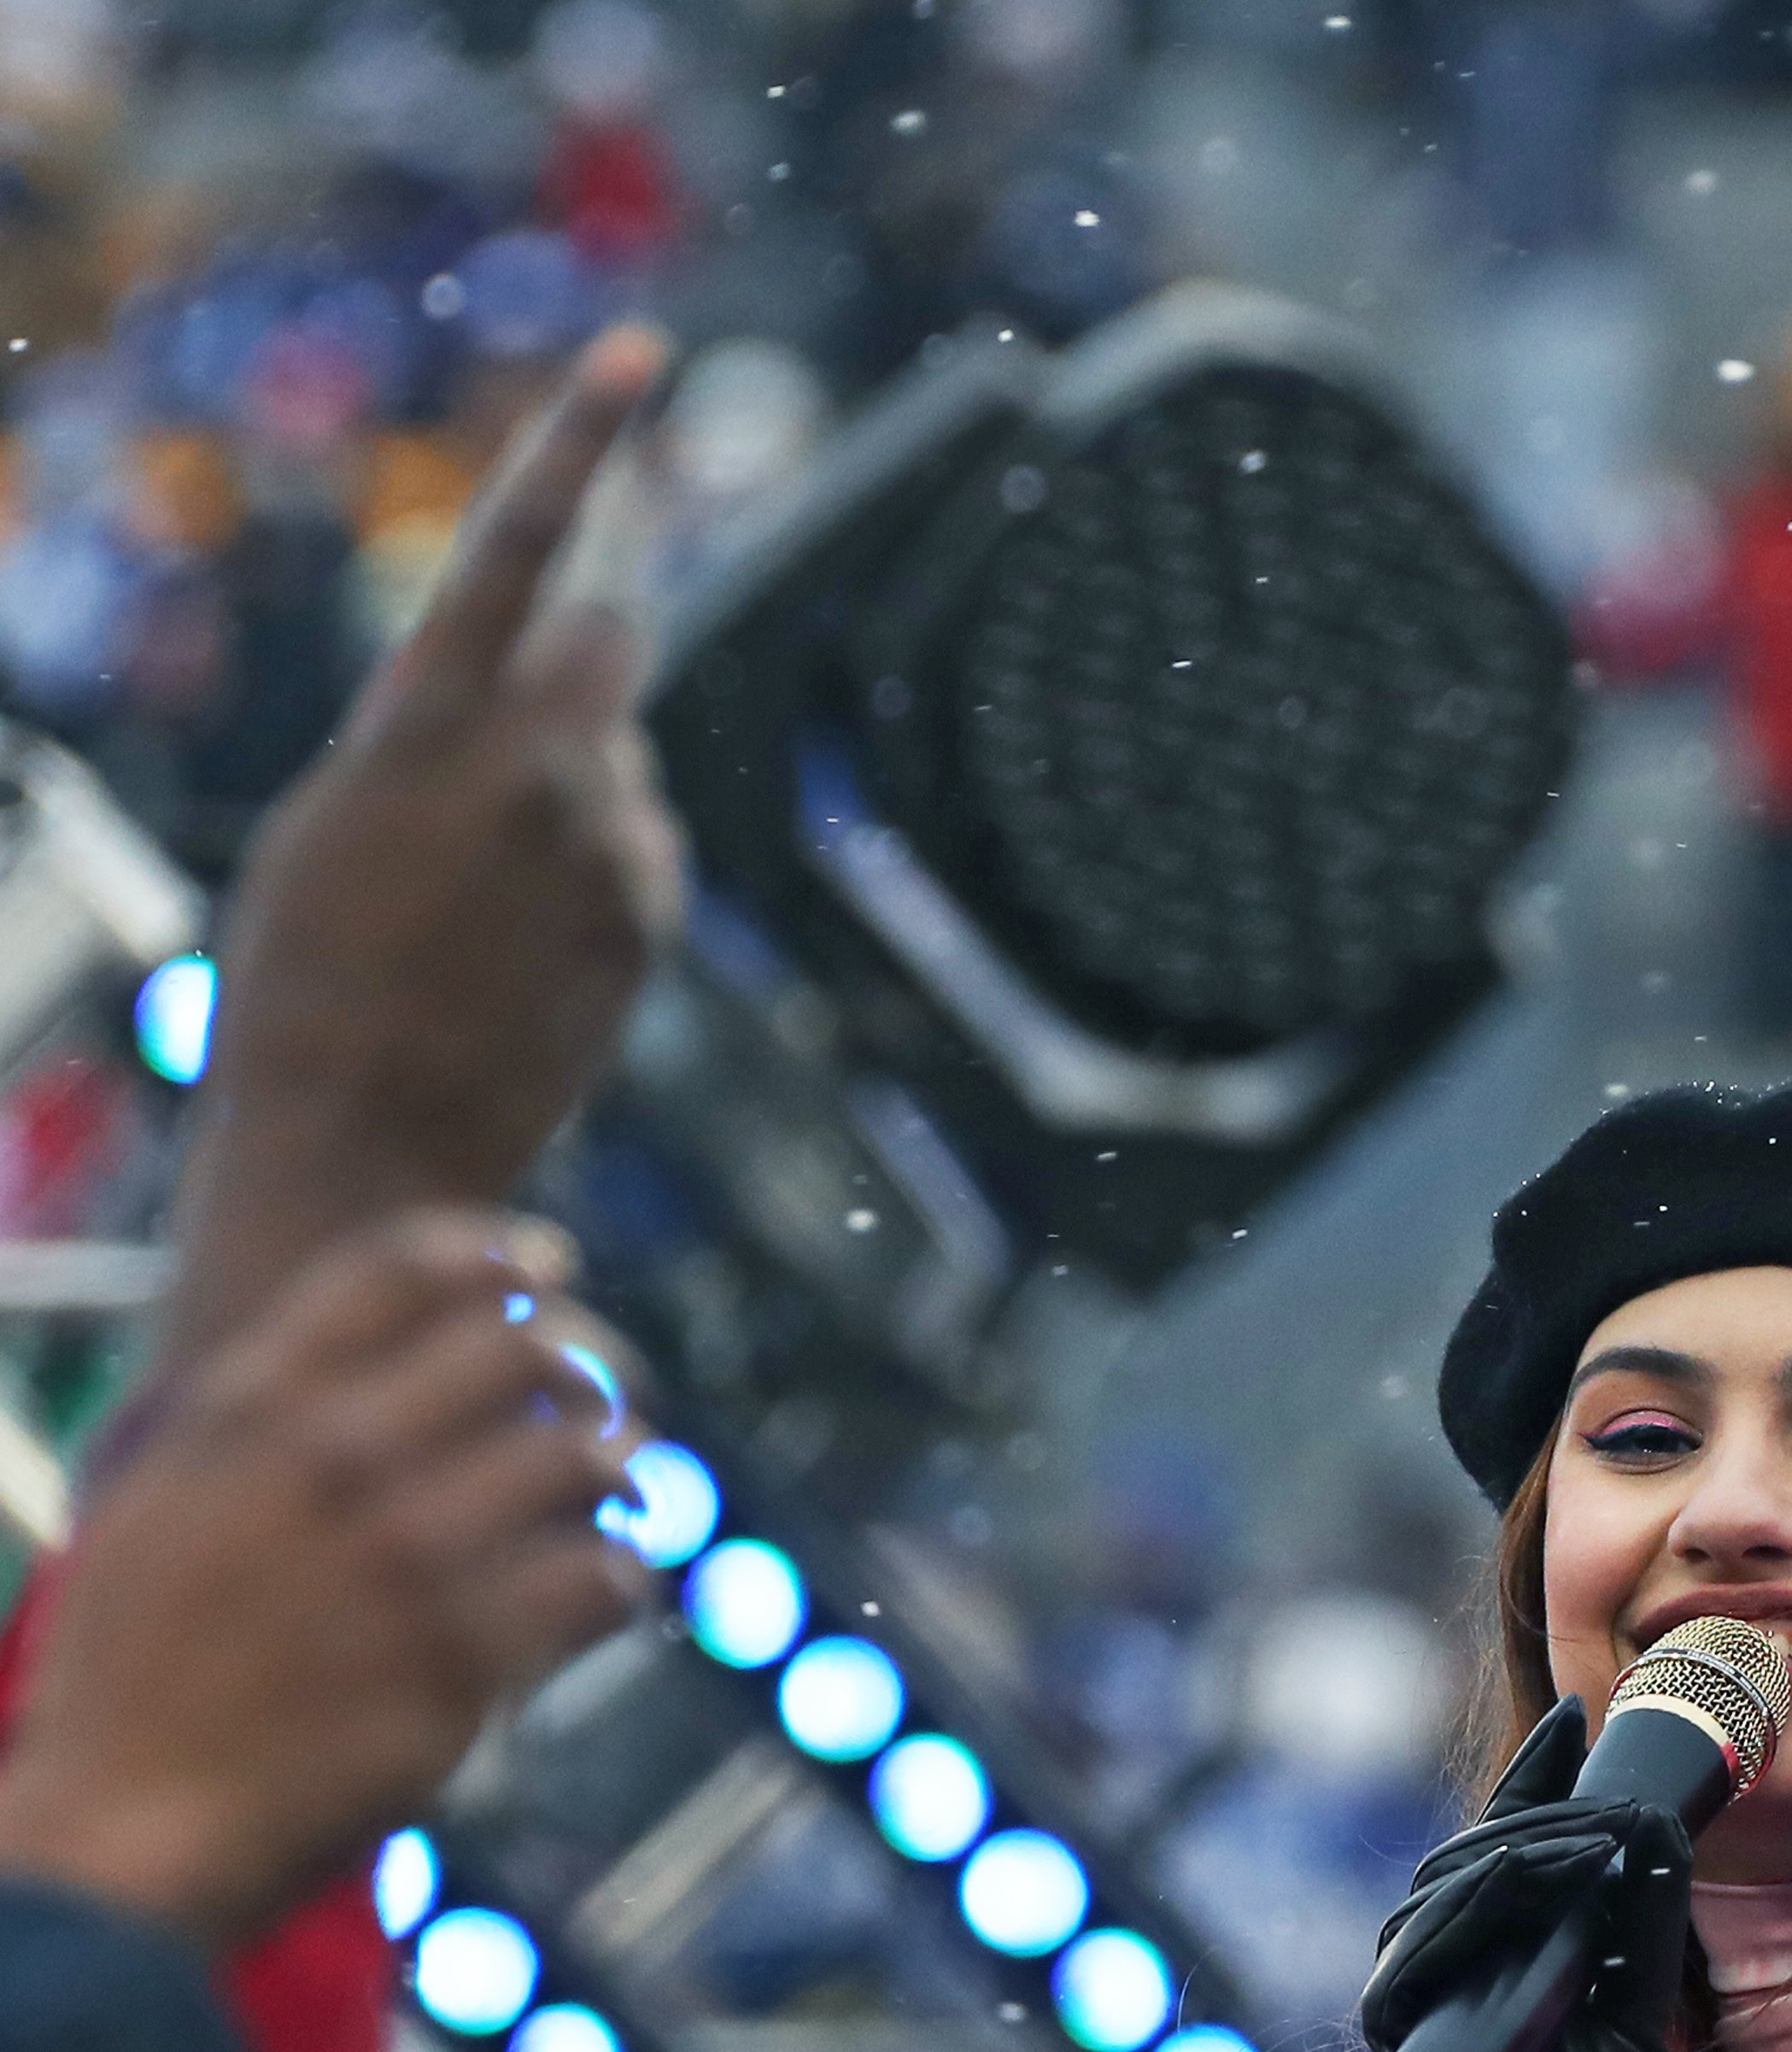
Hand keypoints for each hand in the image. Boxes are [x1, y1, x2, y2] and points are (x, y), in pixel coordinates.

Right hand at [0, 1213, 641, 1952]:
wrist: (122, 1824)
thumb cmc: (137, 1676)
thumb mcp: (168, 1506)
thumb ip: (258, 1432)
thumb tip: (363, 1384)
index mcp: (246, 1409)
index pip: (396, 1273)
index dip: (493, 1257)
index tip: (549, 1266)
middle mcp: (330, 1460)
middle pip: (517, 1351)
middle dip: (590, 1365)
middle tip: (616, 1398)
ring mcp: (403, 1556)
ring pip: (582, 1461)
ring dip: (625, 1474)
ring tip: (629, 1497)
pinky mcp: (463, 1658)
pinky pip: (601, 1581)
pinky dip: (626, 1581)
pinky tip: (616, 1595)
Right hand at [162, 327, 687, 1371]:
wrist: (372, 1130)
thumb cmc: (312, 971)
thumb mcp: (335, 814)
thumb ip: (437, 731)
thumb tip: (547, 696)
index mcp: (433, 723)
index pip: (520, 545)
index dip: (581, 441)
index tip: (638, 351)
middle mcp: (543, 770)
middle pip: (615, 641)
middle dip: (590, 641)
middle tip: (535, 701)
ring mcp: (611, 848)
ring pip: (618, 763)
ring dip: (573, 789)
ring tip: (484, 894)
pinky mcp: (650, 918)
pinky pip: (634, 848)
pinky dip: (595, 865)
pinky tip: (527, 942)